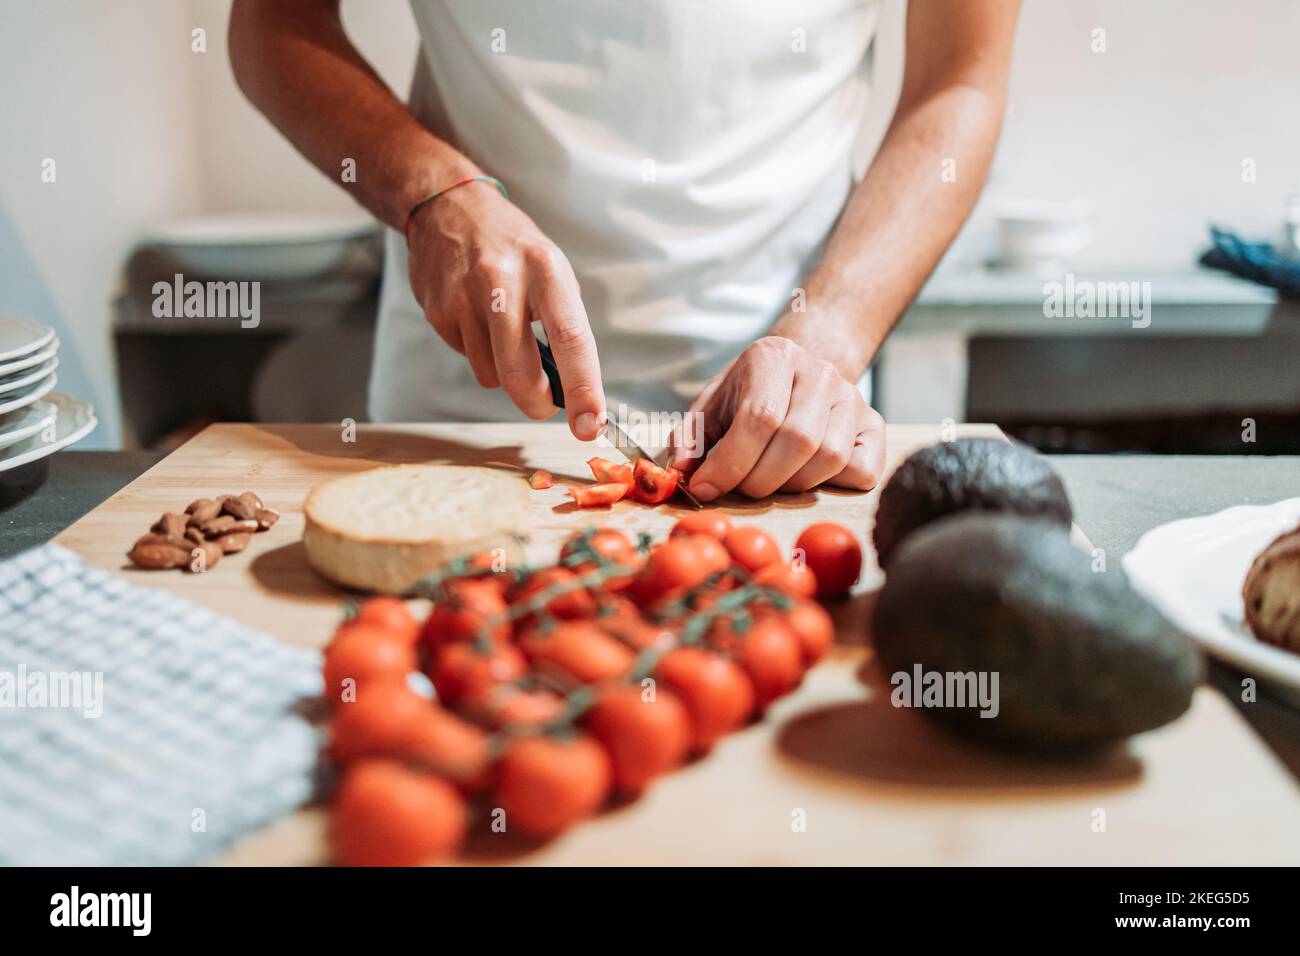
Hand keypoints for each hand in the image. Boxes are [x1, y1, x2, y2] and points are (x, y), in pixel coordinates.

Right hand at [406, 182, 604, 439]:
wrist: (448, 207)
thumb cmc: (513, 247)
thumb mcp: (552, 270)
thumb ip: (562, 324)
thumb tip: (572, 391)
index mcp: (545, 270)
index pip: (571, 340)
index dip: (583, 389)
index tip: (590, 425)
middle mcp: (503, 282)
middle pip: (519, 371)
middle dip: (535, 403)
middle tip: (545, 406)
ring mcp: (464, 297)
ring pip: (490, 374)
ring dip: (503, 372)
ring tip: (503, 332)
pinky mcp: (437, 311)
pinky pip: (466, 357)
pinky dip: (477, 352)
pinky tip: (476, 319)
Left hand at [670, 336, 884, 500]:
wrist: (799, 372)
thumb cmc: (749, 394)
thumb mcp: (712, 405)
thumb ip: (691, 437)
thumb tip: (680, 472)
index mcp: (774, 356)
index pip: (759, 417)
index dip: (730, 463)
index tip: (705, 488)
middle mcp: (820, 371)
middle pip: (797, 440)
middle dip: (759, 479)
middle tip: (740, 487)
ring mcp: (853, 397)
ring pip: (829, 459)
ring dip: (791, 484)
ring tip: (771, 478)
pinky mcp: (874, 425)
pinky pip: (860, 470)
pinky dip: (831, 485)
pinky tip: (806, 474)